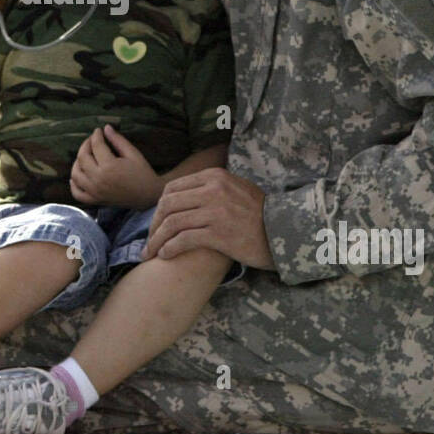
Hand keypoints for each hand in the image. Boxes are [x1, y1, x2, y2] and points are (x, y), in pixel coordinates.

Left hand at [70, 124, 161, 208]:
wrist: (148, 195)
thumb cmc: (142, 173)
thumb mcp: (133, 153)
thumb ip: (118, 140)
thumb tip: (106, 128)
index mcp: (109, 167)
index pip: (96, 146)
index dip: (96, 135)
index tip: (98, 130)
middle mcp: (98, 180)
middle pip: (82, 158)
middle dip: (85, 145)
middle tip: (92, 140)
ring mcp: (95, 192)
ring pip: (75, 174)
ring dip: (77, 162)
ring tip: (85, 156)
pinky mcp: (95, 200)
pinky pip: (77, 193)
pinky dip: (73, 184)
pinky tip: (78, 175)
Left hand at [143, 168, 274, 268]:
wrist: (284, 232)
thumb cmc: (259, 214)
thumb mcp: (236, 188)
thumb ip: (212, 187)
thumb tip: (184, 194)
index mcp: (215, 177)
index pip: (173, 188)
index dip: (159, 207)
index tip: (155, 223)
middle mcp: (213, 190)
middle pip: (168, 205)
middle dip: (153, 225)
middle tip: (149, 240)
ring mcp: (215, 212)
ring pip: (172, 223)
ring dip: (156, 240)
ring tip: (150, 253)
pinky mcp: (219, 234)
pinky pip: (183, 240)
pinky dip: (169, 248)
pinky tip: (165, 256)